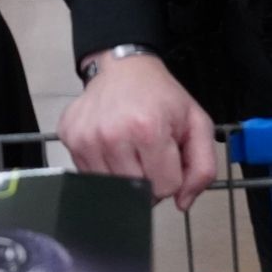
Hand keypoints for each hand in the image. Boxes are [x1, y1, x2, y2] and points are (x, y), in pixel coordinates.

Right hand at [56, 52, 215, 209]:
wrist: (123, 67)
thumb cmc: (161, 97)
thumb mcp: (197, 124)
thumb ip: (203, 168)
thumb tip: (182, 203)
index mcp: (147, 130)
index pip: (165, 187)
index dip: (171, 174)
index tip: (167, 153)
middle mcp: (111, 136)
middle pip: (137, 191)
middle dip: (148, 177)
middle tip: (148, 151)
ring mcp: (85, 138)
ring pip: (112, 187)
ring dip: (124, 174)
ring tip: (129, 148)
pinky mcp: (68, 138)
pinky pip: (89, 175)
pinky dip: (103, 166)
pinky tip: (110, 145)